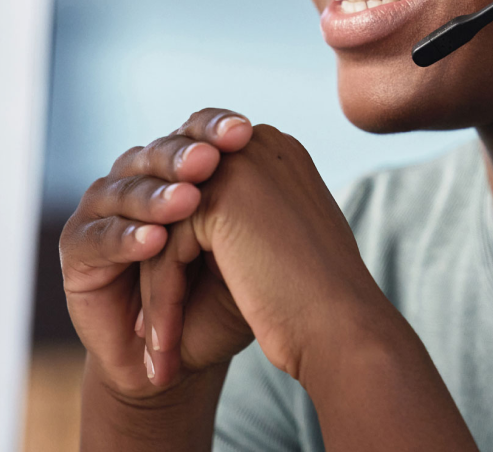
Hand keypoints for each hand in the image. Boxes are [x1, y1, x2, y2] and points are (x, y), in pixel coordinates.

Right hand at [60, 109, 255, 399]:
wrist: (180, 356)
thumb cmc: (222, 292)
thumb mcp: (245, 243)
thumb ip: (252, 199)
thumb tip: (279, 144)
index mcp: (182, 164)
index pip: (199, 133)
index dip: (217, 128)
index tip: (245, 132)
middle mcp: (140, 174)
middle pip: (162, 154)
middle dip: (187, 156)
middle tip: (211, 160)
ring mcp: (104, 206)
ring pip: (129, 190)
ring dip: (158, 197)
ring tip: (189, 202)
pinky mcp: (76, 245)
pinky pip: (102, 236)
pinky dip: (128, 238)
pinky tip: (154, 241)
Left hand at [143, 120, 388, 384]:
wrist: (340, 325)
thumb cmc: (317, 295)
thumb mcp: (279, 235)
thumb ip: (246, 213)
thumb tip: (201, 227)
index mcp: (277, 152)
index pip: (206, 189)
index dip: (187, 248)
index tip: (181, 301)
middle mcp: (261, 145)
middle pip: (180, 205)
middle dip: (164, 268)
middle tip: (151, 327)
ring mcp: (241, 165)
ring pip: (167, 230)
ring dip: (157, 293)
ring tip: (154, 347)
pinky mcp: (220, 197)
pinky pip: (165, 251)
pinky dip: (161, 303)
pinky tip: (162, 347)